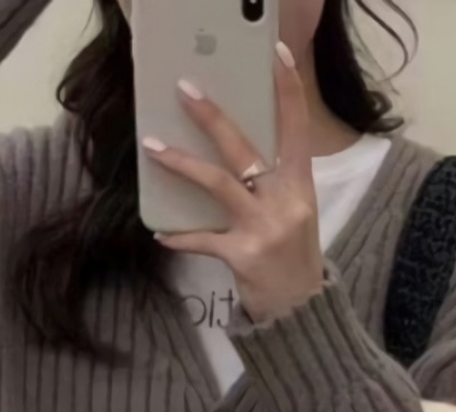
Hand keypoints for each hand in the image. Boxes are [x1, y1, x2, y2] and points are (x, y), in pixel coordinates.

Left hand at [143, 43, 324, 325]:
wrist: (302, 312)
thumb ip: (272, 185)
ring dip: (182, 164)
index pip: (297, 129)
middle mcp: (286, 202)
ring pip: (218, 184)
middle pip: (245, 150)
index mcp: (301, 186)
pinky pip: (203, 239)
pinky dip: (180, 236)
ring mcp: (264, 229)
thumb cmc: (294, 258)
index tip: (277, 57)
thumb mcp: (296, 214)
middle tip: (185, 91)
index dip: (289, 92)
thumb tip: (233, 155)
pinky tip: (162, 233)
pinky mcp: (242, 256)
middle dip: (213, 118)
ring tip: (153, 148)